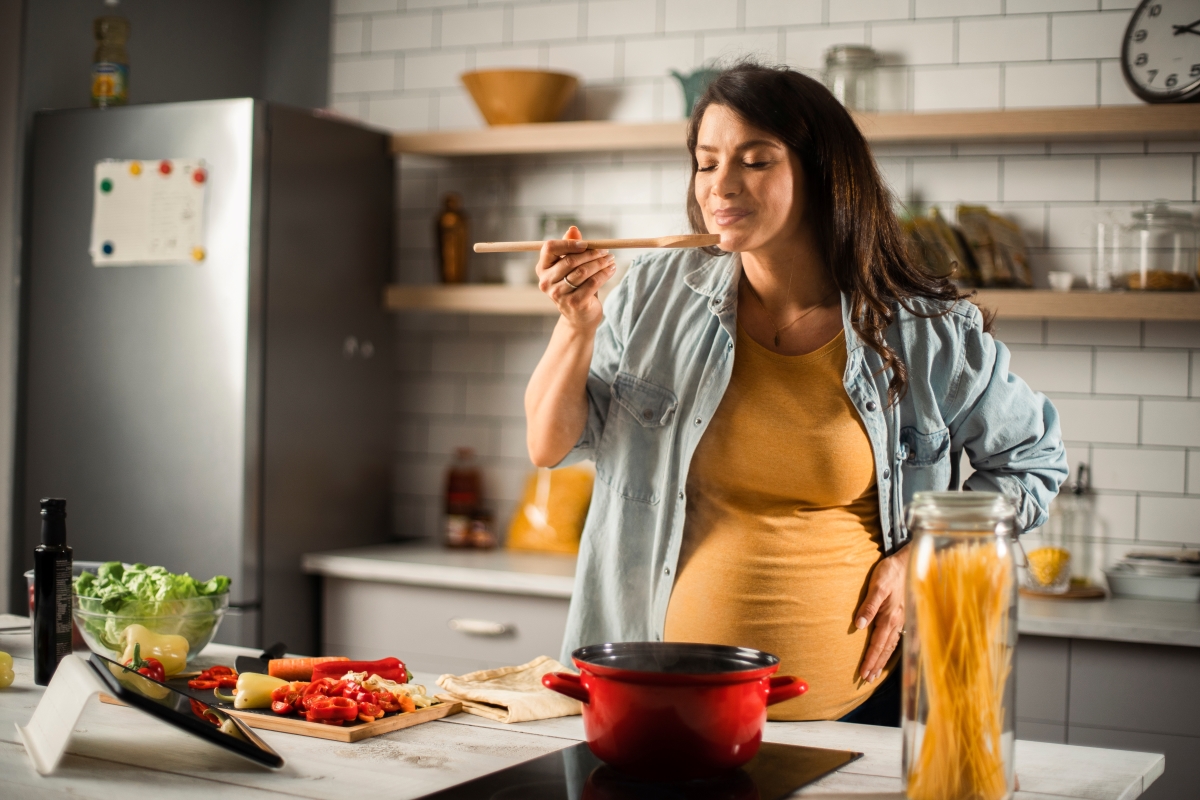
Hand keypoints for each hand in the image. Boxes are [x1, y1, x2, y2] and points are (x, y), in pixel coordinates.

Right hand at [537, 226, 616, 329]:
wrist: (579, 317)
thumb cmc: (575, 287)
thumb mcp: (571, 267)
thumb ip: (570, 248)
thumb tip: (573, 229)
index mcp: (542, 268)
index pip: (549, 248)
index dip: (568, 243)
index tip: (586, 244)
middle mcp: (546, 282)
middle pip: (570, 260)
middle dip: (591, 253)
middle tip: (605, 251)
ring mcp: (558, 294)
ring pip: (583, 271)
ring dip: (600, 263)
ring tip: (610, 259)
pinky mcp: (574, 303)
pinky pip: (593, 283)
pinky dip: (605, 274)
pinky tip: (611, 270)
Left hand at [855, 545, 910, 681]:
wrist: (909, 562)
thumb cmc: (890, 572)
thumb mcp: (877, 585)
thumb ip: (869, 606)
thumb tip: (859, 626)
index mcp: (889, 617)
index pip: (877, 644)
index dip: (870, 660)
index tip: (863, 674)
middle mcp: (897, 622)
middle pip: (885, 649)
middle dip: (876, 665)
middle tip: (867, 679)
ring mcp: (902, 620)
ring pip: (891, 645)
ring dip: (883, 660)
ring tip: (875, 673)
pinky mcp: (903, 615)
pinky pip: (897, 638)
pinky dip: (891, 650)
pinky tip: (889, 653)